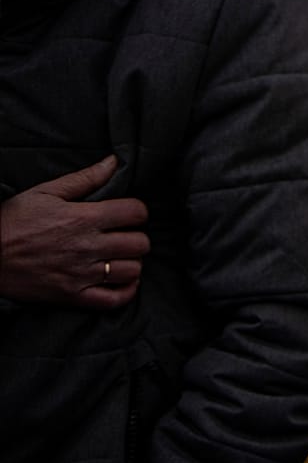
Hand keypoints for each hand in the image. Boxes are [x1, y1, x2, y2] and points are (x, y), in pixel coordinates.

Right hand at [0, 156, 149, 308]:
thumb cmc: (12, 220)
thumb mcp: (44, 193)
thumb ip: (84, 178)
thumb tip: (114, 162)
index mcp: (83, 218)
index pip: (136, 212)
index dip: (137, 211)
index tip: (127, 214)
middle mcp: (87, 247)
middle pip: (140, 243)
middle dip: (136, 237)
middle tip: (123, 236)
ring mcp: (81, 274)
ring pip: (132, 270)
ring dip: (131, 263)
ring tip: (118, 257)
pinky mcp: (72, 296)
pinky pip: (115, 300)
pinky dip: (125, 292)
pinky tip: (121, 281)